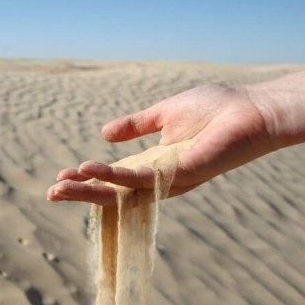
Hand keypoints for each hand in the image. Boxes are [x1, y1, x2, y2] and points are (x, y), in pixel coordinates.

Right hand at [47, 83, 274, 205]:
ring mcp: (170, 180)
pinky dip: (114, 175)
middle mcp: (159, 178)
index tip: (60, 178)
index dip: (87, 180)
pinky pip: (142, 178)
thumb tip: (104, 133)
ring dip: (90, 190)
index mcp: (153, 164)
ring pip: (123, 191)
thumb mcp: (164, 114)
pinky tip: (90, 169)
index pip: (114, 177)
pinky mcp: (182, 174)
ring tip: (61, 187)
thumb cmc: (216, 110)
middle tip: (51, 194)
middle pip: (114, 192)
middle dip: (82, 194)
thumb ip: (135, 125)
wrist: (253, 110)